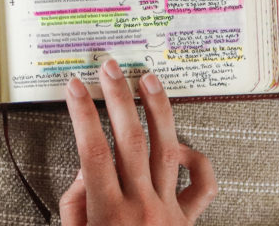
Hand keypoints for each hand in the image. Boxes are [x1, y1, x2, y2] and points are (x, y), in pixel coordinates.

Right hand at [60, 59, 217, 224]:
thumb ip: (75, 204)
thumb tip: (84, 171)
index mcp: (110, 213)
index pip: (92, 150)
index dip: (82, 114)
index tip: (75, 87)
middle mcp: (142, 206)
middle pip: (130, 139)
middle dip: (118, 97)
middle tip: (110, 69)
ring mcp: (169, 210)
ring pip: (166, 149)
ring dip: (157, 109)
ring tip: (148, 81)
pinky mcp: (188, 219)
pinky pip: (203, 185)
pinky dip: (198, 158)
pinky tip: (183, 140)